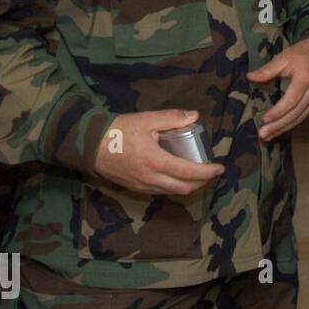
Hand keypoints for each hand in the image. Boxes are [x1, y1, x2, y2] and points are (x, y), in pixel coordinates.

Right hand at [93, 109, 224, 195]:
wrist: (88, 145)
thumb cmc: (118, 131)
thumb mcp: (146, 120)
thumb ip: (172, 118)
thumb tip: (194, 116)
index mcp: (156, 162)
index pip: (189, 173)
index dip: (208, 172)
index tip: (220, 168)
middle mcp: (151, 179)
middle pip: (185, 188)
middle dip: (202, 182)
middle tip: (210, 171)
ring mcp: (143, 186)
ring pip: (173, 192)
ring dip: (188, 186)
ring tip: (196, 174)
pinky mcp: (135, 188)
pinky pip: (160, 192)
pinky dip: (173, 187)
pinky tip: (175, 176)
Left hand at [246, 38, 308, 140]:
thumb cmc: (302, 53)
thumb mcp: (284, 57)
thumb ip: (268, 69)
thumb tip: (250, 77)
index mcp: (305, 79)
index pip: (291, 100)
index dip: (278, 111)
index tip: (264, 119)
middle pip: (296, 113)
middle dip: (279, 126)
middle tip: (263, 135)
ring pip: (301, 117)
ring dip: (284, 128)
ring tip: (269, 136)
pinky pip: (304, 114)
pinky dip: (292, 123)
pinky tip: (281, 128)